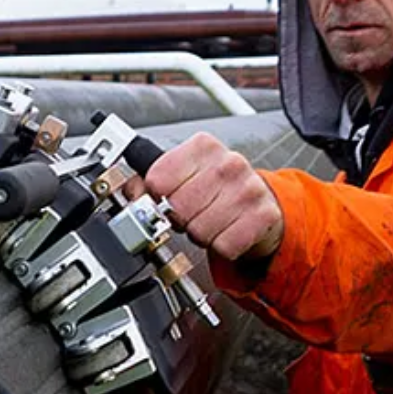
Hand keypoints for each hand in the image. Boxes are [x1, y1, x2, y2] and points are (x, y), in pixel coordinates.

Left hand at [126, 132, 283, 260]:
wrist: (262, 202)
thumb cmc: (218, 189)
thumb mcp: (183, 175)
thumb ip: (148, 181)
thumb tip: (129, 193)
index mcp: (203, 146)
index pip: (158, 179)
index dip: (157, 197)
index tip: (168, 198)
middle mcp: (228, 163)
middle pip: (177, 208)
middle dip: (180, 219)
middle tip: (192, 214)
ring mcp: (248, 188)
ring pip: (199, 231)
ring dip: (200, 235)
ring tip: (210, 222)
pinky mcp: (263, 215)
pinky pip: (224, 246)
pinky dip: (222, 247)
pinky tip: (227, 231)